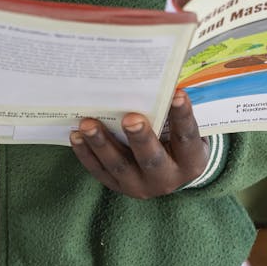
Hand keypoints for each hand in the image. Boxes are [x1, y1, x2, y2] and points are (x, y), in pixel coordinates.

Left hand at [70, 91, 209, 198]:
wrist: (171, 172)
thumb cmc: (177, 139)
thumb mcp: (184, 128)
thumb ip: (172, 110)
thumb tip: (155, 79)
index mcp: (191, 161)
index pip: (187, 137)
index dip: (183, 116)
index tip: (177, 93)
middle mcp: (167, 178)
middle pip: (152, 159)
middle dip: (140, 138)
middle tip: (130, 118)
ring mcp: (140, 186)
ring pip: (120, 165)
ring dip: (102, 144)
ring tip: (87, 123)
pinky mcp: (118, 186)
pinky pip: (99, 170)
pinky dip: (86, 153)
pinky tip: (76, 135)